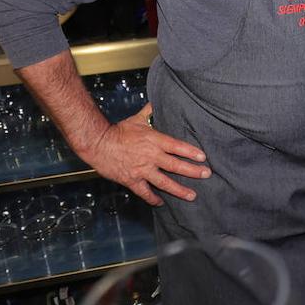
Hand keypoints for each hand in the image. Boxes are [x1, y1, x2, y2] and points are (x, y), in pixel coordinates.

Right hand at [83, 103, 210, 205]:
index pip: (178, 146)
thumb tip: (157, 101)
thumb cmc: (117, 131)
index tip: (203, 158)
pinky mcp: (132, 180)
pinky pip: (145, 192)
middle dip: (193, 171)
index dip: (192, 152)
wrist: (97, 143)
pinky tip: (161, 202)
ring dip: (179, 190)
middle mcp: (151, 156)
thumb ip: (150, 112)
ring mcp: (142, 170)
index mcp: (154, 140)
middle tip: (206, 175)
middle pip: (176, 165)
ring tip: (192, 195)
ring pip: (164, 182)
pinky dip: (153, 198)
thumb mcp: (137, 119)